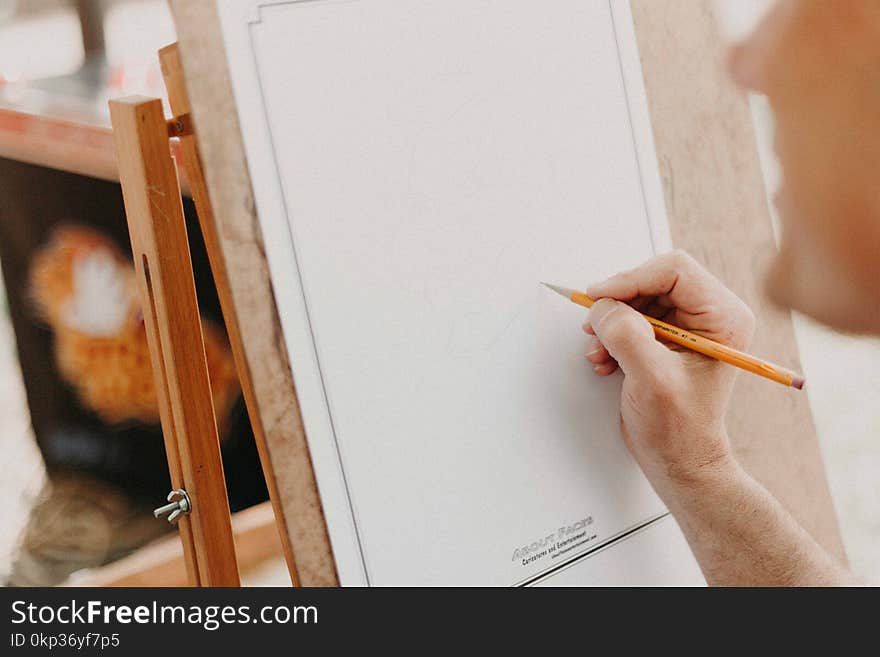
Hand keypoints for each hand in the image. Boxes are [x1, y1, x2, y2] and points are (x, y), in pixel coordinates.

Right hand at [583, 251, 754, 496]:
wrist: (679, 459)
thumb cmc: (679, 428)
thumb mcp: (652, 380)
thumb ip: (627, 336)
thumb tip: (602, 307)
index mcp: (724, 317)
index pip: (673, 271)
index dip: (631, 279)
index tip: (599, 298)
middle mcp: (710, 315)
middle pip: (653, 280)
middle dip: (619, 303)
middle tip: (595, 327)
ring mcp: (688, 326)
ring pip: (638, 297)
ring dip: (612, 322)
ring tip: (600, 352)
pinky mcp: (668, 338)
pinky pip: (633, 316)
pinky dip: (613, 334)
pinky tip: (606, 359)